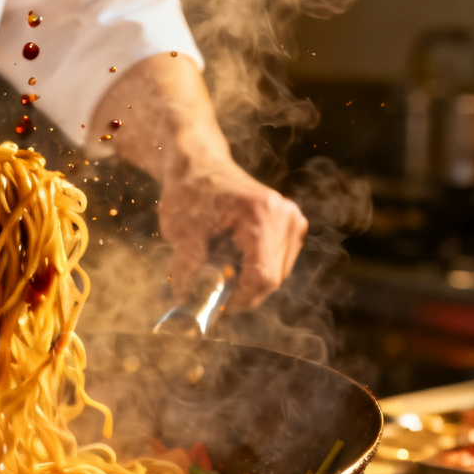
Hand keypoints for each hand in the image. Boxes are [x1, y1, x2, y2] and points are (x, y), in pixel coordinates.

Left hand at [158, 152, 307, 309]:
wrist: (198, 165)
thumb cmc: (189, 192)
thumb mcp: (182, 230)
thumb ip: (188, 267)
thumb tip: (188, 299)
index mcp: (261, 214)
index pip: (263, 276)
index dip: (240, 299)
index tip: (217, 308)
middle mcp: (285, 217)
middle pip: (273, 278)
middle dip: (241, 292)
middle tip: (211, 291)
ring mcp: (292, 220)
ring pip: (276, 274)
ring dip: (247, 280)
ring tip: (219, 266)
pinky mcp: (290, 226)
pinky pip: (277, 263)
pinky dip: (254, 269)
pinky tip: (231, 258)